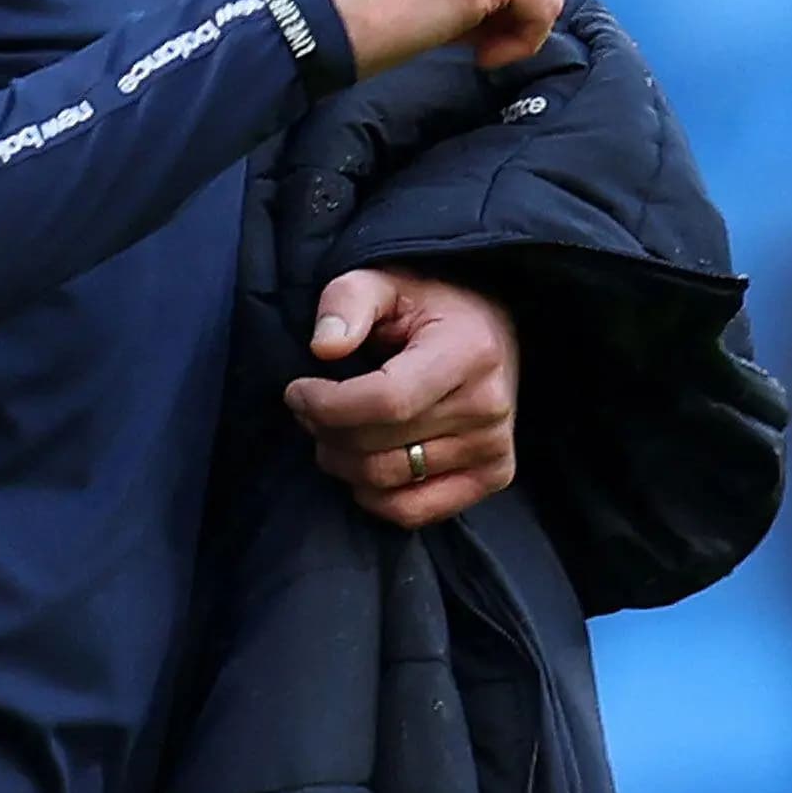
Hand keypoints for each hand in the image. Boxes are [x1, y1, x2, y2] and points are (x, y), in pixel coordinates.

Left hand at [286, 268, 520, 529]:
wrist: (492, 327)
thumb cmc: (430, 304)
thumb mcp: (384, 280)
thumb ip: (348, 300)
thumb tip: (324, 347)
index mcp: (468, 352)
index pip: (386, 401)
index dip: (328, 406)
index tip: (297, 391)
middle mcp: (489, 406)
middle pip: (378, 447)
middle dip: (325, 431)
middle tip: (308, 409)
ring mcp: (495, 448)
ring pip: (386, 482)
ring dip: (341, 462)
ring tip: (333, 431)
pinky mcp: (494, 476)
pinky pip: (413, 512)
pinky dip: (372, 496)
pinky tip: (361, 462)